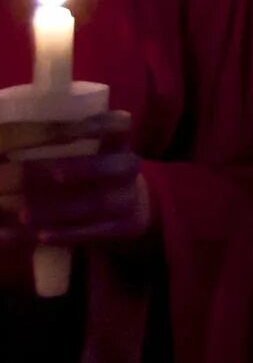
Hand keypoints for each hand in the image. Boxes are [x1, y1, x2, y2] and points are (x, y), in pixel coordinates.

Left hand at [0, 112, 146, 253]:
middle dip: (83, 169)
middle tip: (53, 175)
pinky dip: (66, 234)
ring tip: (24, 215)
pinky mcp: (126, 226)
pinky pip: (96, 232)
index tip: (66, 131)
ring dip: (60, 209)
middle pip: (116, 166)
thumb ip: (57, 148)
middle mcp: (129, 167)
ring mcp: (130, 198)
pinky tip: (40, 236)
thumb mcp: (85, 151)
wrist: (129, 205)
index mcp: (118, 142)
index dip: (98, 126)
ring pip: (99, 204)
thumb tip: (8, 153)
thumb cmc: (90, 171)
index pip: (118, 126)